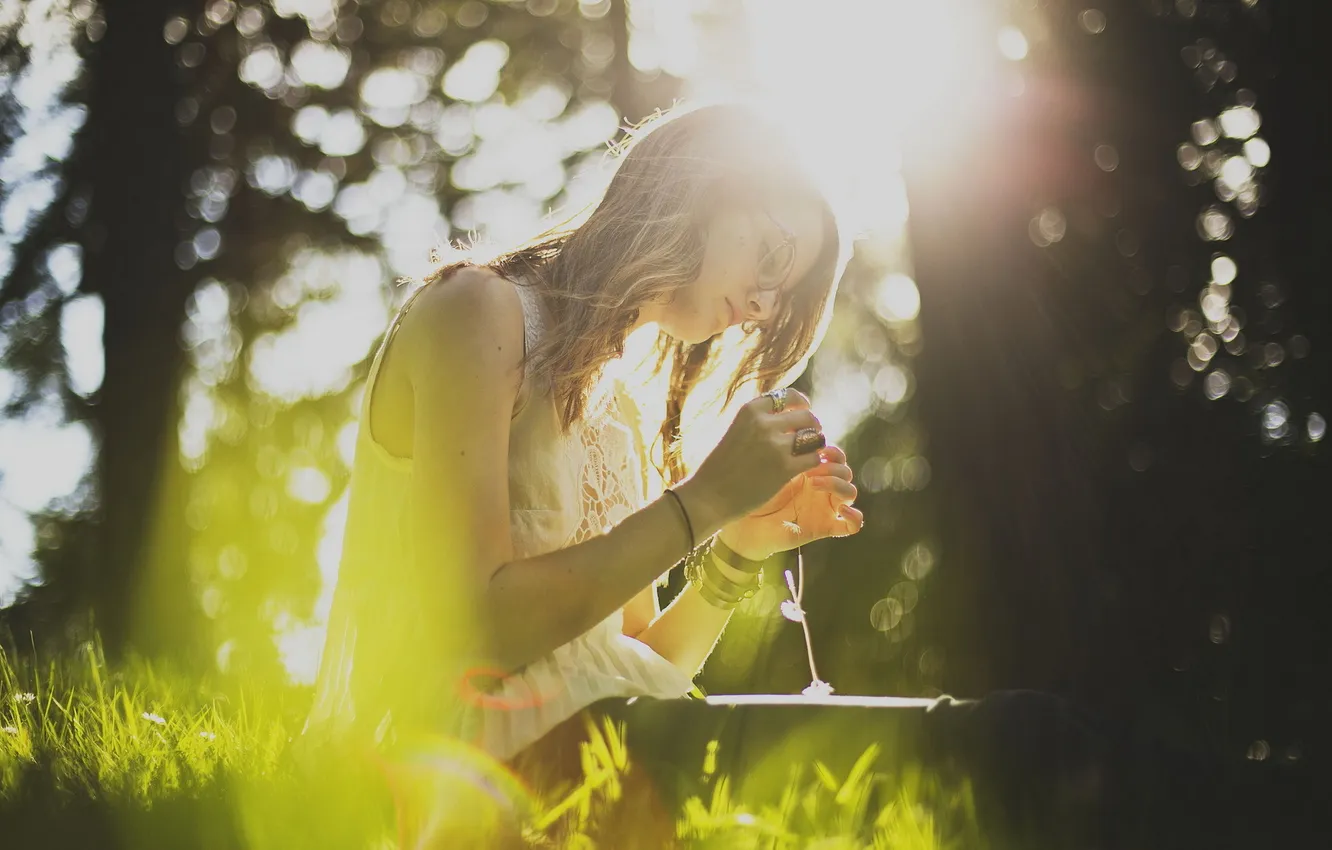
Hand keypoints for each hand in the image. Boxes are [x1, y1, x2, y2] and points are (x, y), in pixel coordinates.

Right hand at [678, 389, 826, 530]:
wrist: (709, 495)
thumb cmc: (721, 465)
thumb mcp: (736, 430)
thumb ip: (759, 420)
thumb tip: (789, 414)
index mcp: (751, 410)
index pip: (788, 396)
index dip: (801, 403)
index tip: (804, 410)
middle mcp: (764, 423)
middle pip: (806, 416)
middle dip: (813, 426)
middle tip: (811, 437)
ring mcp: (775, 445)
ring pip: (814, 436)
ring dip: (816, 444)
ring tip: (811, 452)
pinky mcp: (784, 468)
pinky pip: (813, 458)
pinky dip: (814, 462)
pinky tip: (807, 468)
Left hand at [718, 444, 862, 559]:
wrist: (733, 519)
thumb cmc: (741, 486)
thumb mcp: (759, 457)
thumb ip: (777, 435)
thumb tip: (788, 407)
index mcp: (805, 465)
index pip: (828, 448)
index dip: (822, 441)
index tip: (800, 439)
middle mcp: (817, 483)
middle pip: (842, 465)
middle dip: (831, 459)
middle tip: (809, 461)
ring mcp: (822, 505)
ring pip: (850, 489)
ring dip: (838, 482)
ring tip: (814, 482)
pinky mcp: (824, 527)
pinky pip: (851, 525)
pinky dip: (854, 518)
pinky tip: (840, 512)